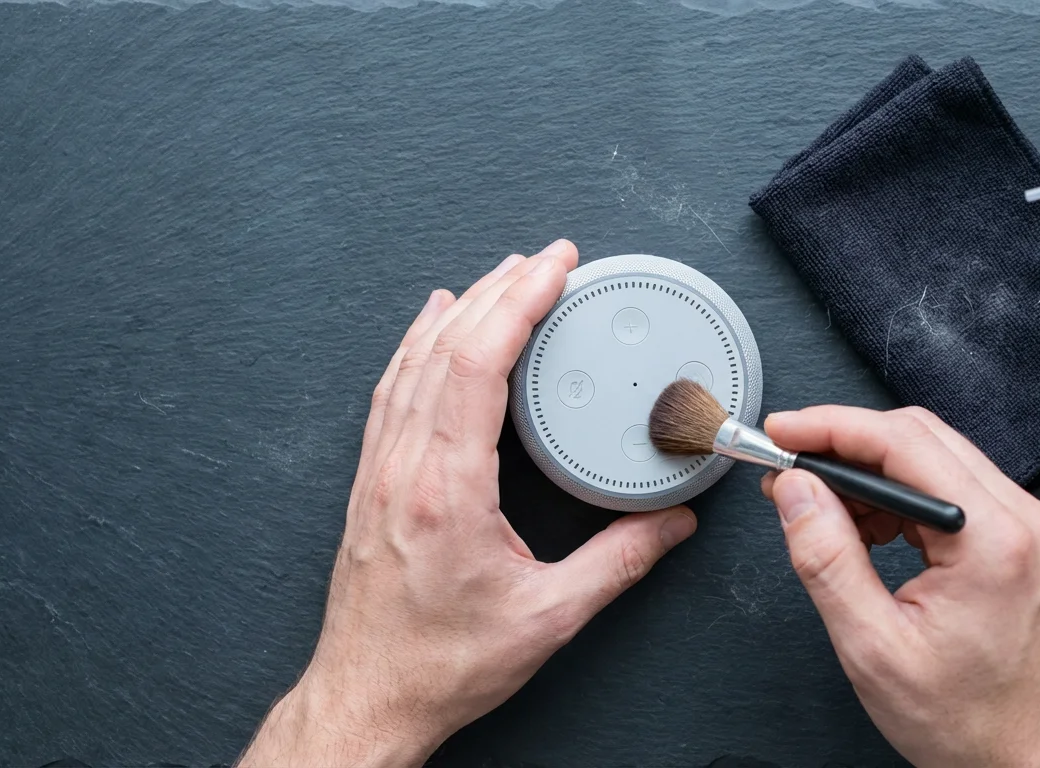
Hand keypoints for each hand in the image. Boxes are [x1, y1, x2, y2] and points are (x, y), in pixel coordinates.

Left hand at [239, 240, 697, 766]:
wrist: (367, 697)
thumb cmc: (440, 664)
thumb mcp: (548, 619)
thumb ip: (618, 564)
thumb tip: (672, 525)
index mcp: (445, 489)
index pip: (475, 365)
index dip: (517, 304)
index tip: (552, 268)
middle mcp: (403, 467)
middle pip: (444, 347)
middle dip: (499, 289)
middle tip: (546, 260)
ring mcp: (380, 471)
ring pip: (413, 362)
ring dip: (460, 309)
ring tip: (501, 276)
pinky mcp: (373, 482)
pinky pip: (393, 390)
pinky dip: (418, 344)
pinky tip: (431, 326)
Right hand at [761, 406, 1039, 767]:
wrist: (1029, 764)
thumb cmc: (969, 723)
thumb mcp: (873, 648)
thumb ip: (827, 559)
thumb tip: (796, 492)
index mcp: (992, 540)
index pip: (902, 442)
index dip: (830, 428)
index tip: (782, 433)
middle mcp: (1021, 521)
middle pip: (920, 437)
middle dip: (844, 443)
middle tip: (789, 466)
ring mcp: (1027, 529)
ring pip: (934, 458)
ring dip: (869, 471)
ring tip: (822, 512)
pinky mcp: (1020, 542)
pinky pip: (951, 490)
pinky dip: (898, 496)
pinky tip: (866, 530)